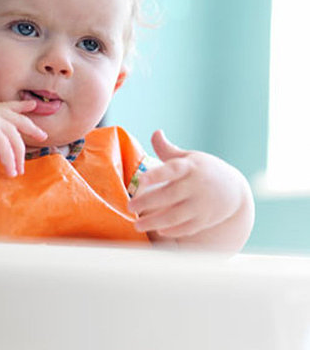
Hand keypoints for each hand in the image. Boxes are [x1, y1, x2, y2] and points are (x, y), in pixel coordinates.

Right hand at [0, 100, 46, 177]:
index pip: (8, 106)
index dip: (22, 106)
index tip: (33, 104)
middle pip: (19, 120)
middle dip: (32, 128)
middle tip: (43, 135)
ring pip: (14, 140)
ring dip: (18, 157)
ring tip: (18, 171)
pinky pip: (6, 149)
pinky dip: (10, 162)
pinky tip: (10, 172)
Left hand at [128, 130, 246, 239]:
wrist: (234, 189)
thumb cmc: (204, 170)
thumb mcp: (189, 157)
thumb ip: (168, 149)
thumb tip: (156, 133)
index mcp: (190, 167)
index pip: (172, 170)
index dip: (156, 174)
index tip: (141, 179)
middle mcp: (195, 186)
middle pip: (169, 196)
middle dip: (148, 202)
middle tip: (130, 206)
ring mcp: (201, 204)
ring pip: (175, 216)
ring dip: (155, 222)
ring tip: (137, 225)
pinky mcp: (205, 220)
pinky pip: (186, 228)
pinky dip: (172, 231)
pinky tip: (158, 231)